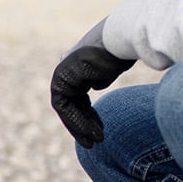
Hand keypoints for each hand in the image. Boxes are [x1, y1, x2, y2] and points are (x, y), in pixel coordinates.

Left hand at [50, 21, 134, 148]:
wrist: (119, 39)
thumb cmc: (121, 50)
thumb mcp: (110, 66)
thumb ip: (101, 76)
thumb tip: (96, 85)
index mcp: (77, 66)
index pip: (79, 97)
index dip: (89, 116)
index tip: (101, 131)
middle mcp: (67, 69)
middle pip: (72, 104)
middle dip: (84, 124)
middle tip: (95, 142)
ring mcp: (62, 72)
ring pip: (67, 108)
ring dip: (80, 127)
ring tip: (95, 142)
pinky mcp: (61, 78)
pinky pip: (64, 106)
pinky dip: (76, 120)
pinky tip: (90, 132)